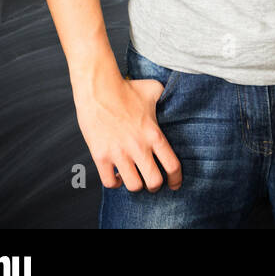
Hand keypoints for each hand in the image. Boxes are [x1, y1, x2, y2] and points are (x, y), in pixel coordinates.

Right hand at [72, 68, 181, 192]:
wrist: (98, 89)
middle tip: (153, 182)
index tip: (175, 184)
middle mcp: (138, 147)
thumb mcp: (155, 90)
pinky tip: (118, 175)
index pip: (172, 166)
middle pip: (154, 182)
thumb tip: (176, 97)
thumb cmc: (127, 89)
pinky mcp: (100, 156)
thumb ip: (167, 98)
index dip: (176, 179)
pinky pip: (110, 182)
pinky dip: (115, 183)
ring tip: (135, 178)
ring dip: (136, 185)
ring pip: (133, 186)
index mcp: (154, 135)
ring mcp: (119, 153)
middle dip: (155, 186)